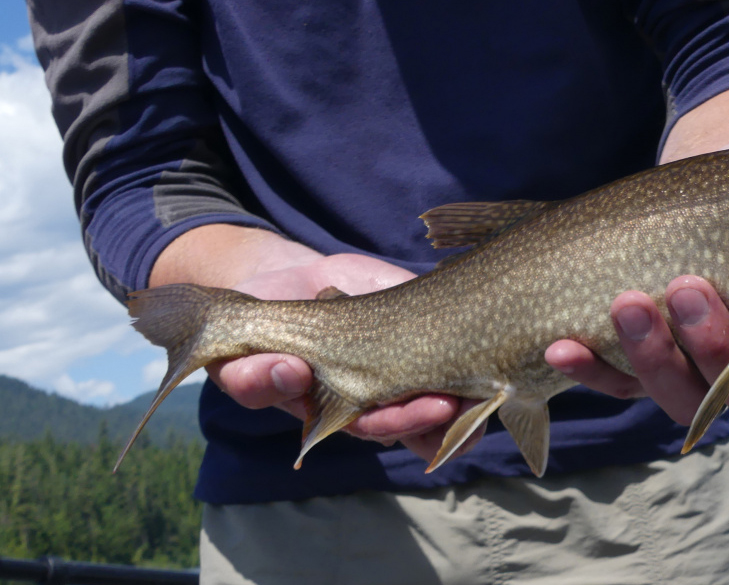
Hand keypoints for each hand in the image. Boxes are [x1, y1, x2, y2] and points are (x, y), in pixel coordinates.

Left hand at [188, 242, 484, 462]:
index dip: (456, 427)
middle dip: (411, 419)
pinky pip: (255, 390)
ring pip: (327, 420)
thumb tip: (479, 325)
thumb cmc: (355, 290)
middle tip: (438, 405)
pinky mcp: (248, 382)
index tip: (470, 404)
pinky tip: (289, 366)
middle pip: (386, 429)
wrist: (284, 272)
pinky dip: (269, 379)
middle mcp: (354, 409)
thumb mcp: (400, 295)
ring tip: (373, 388)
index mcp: (398, 393)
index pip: (434, 427)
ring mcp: (303, 401)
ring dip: (348, 407)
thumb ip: (430, 318)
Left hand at [544, 113, 728, 425]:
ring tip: (627, 302)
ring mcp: (703, 373)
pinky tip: (561, 345)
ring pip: (687, 397)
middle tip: (688, 288)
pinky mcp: (648, 371)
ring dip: (653, 359)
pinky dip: (592, 372)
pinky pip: (621, 388)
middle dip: (718, 348)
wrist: (689, 199)